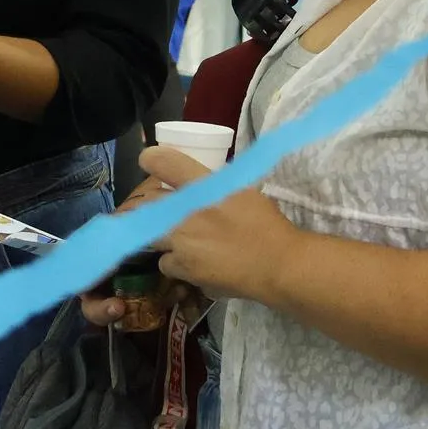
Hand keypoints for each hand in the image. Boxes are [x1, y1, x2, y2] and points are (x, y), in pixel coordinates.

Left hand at [81, 147, 296, 321]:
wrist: (278, 264)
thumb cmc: (266, 224)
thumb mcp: (242, 190)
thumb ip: (215, 185)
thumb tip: (199, 182)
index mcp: (203, 186)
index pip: (163, 163)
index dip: (152, 160)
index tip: (150, 162)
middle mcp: (185, 211)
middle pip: (149, 202)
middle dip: (156, 206)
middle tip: (171, 211)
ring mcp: (181, 241)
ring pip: (152, 235)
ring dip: (163, 236)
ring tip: (184, 240)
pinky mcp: (183, 268)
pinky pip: (166, 263)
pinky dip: (176, 263)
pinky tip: (193, 263)